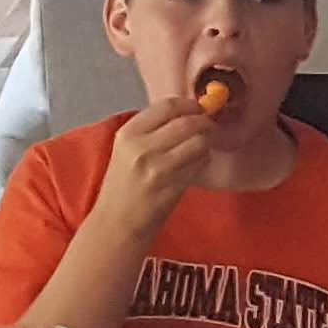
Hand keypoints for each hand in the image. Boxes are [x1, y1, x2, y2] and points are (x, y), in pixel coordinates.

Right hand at [94, 98, 215, 242]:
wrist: (116, 223)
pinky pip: (199, 163)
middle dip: (205, 122)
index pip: (167, 105)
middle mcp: (140, 146)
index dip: (189, 104)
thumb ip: (154, 129)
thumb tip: (188, 111)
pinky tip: (198, 165)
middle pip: (187, 121)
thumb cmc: (125, 186)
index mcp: (128, 133)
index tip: (198, 109)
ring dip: (208, 141)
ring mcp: (156, 167)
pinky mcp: (171, 185)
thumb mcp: (129, 150)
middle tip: (210, 127)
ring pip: (198, 141)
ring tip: (205, 146)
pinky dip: (204, 160)